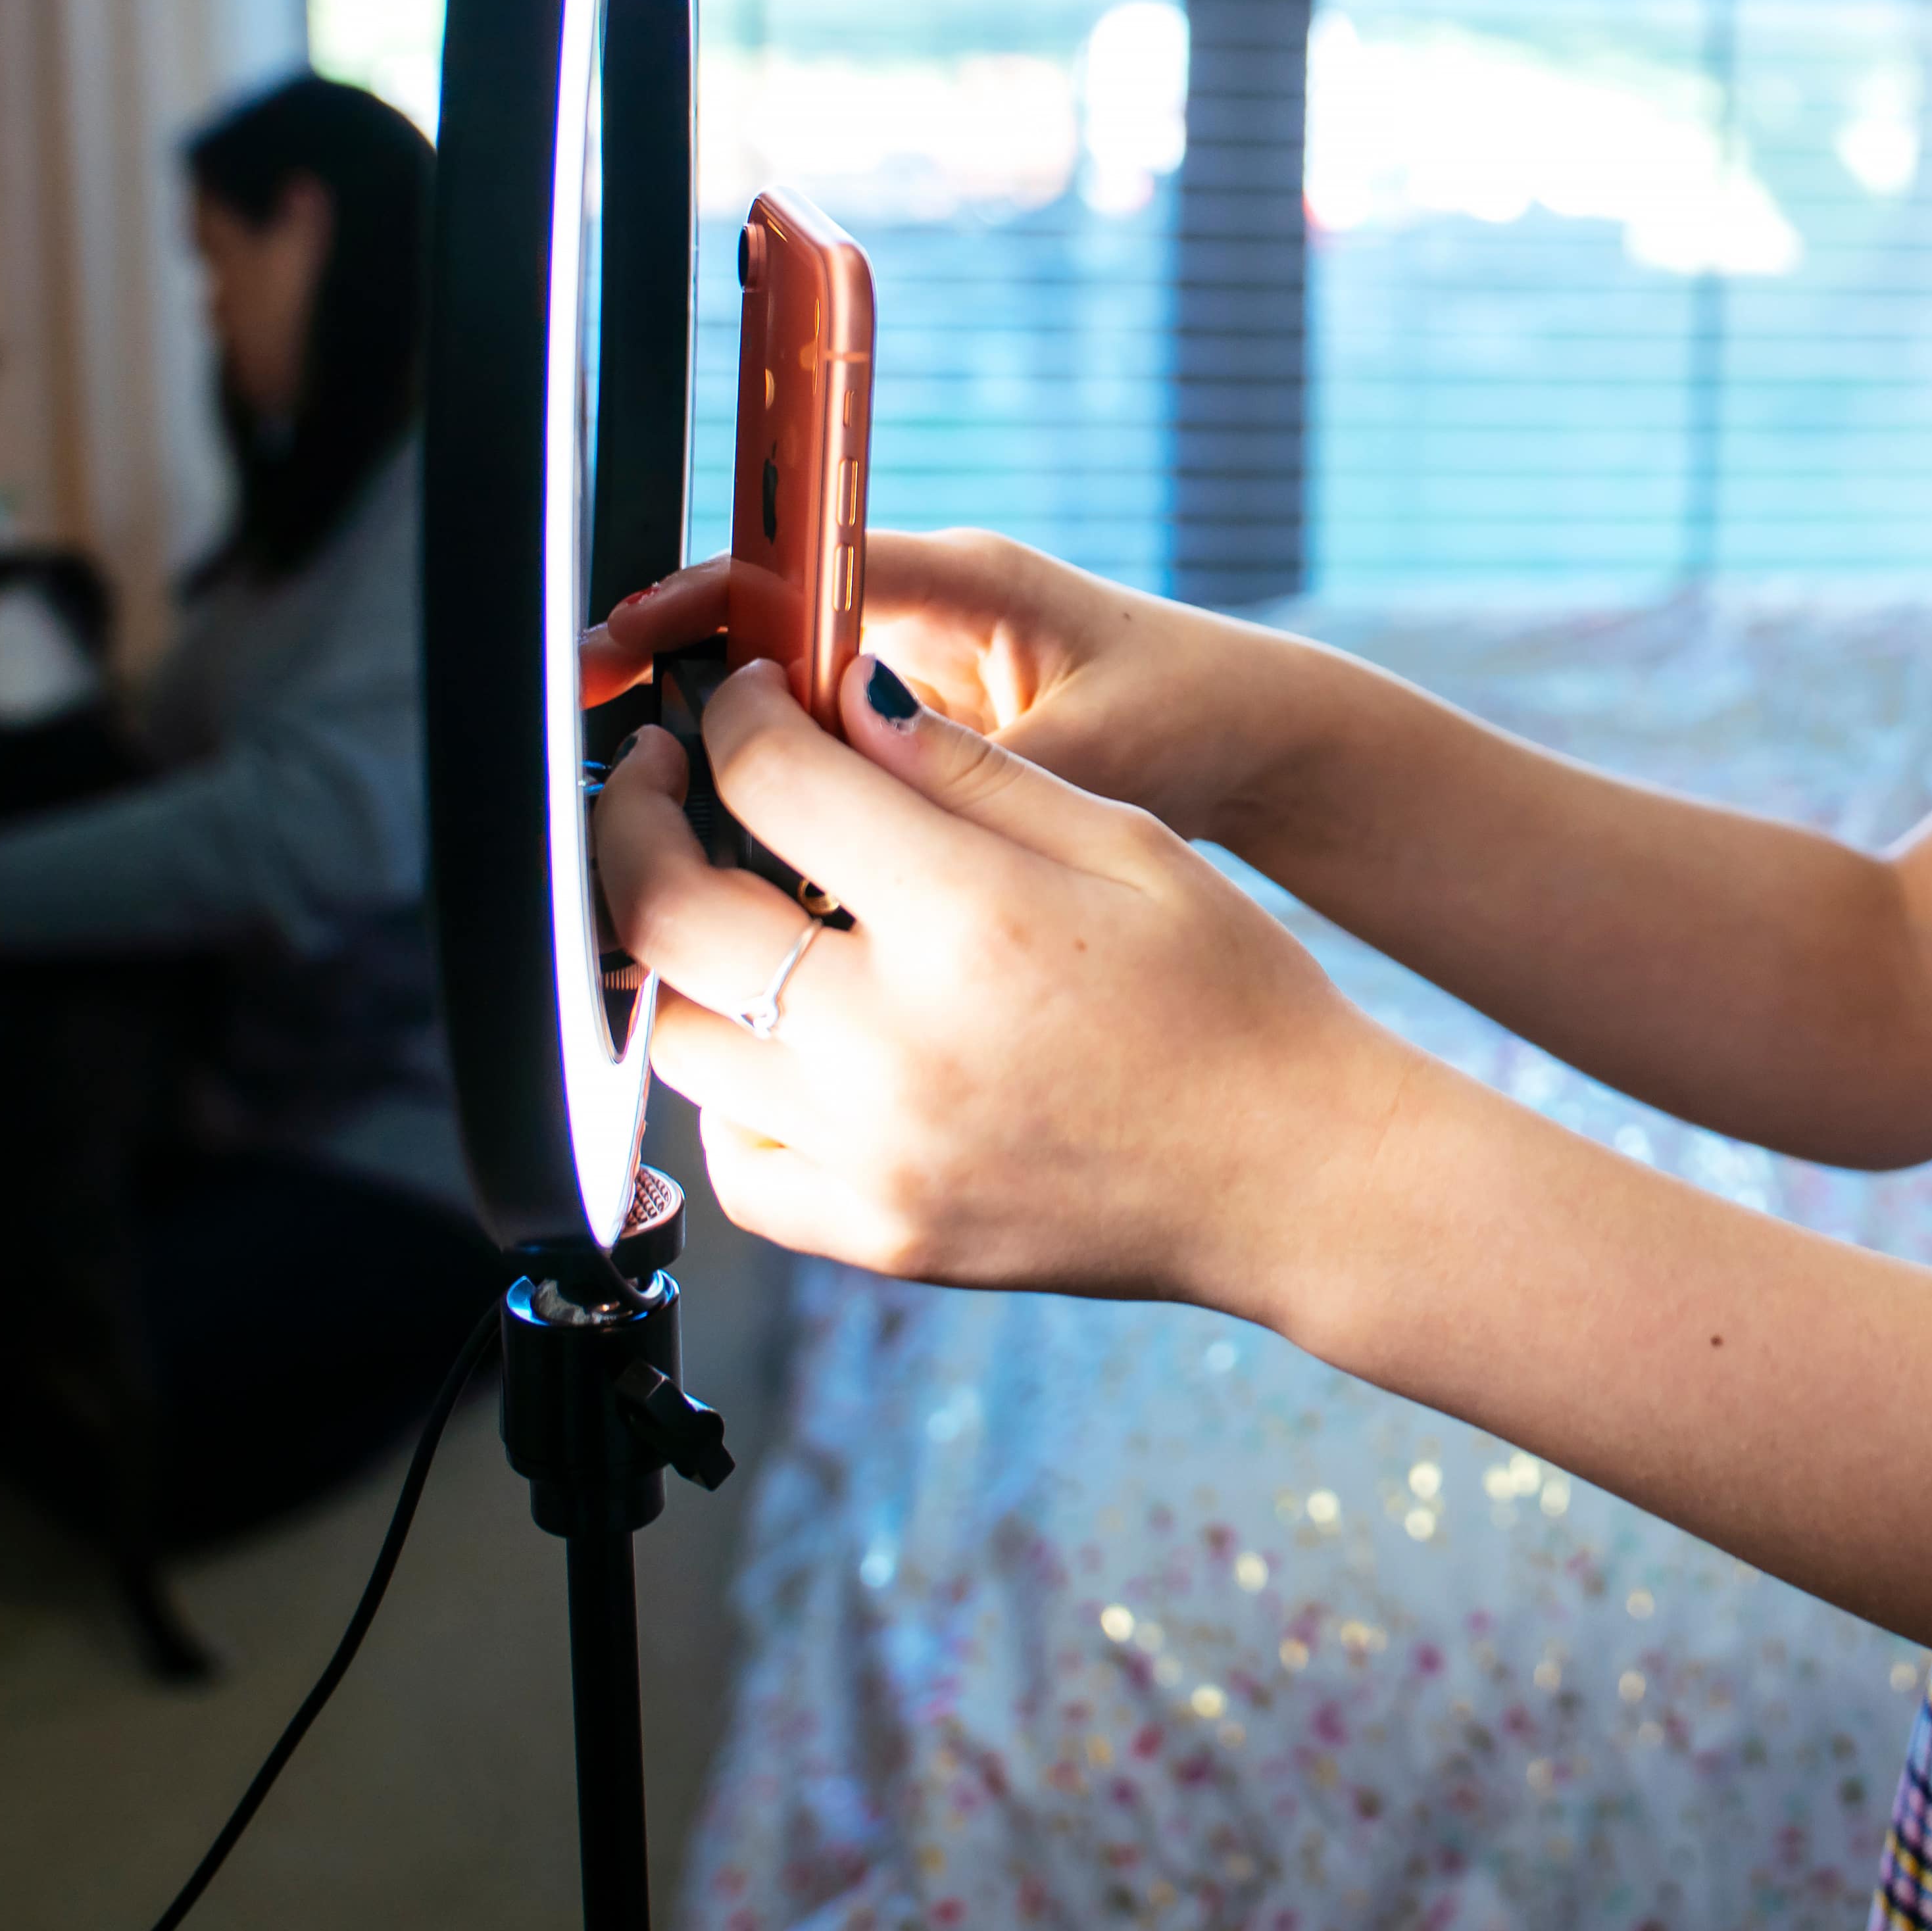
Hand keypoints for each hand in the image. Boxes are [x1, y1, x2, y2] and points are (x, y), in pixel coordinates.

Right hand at [581, 531, 1303, 840]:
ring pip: (791, 707)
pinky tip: (747, 862)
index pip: (788, 562)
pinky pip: (833, 762)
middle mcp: (924, 617)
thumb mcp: (1089, 749)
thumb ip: (976, 777)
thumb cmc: (1197, 719)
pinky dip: (790, 804)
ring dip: (734, 755)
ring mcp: (921, 680)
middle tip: (614, 757)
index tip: (615, 646)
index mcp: (958, 579)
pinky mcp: (928, 743)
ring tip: (657, 818)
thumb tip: (861, 816)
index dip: (692, 602)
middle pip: (768, 635)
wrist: (1263, 747)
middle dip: (687, 688)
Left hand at [598, 653, 1401, 1300]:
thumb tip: (842, 695)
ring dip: (676, 957)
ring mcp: (875, 1154)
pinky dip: (729, 1092)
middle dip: (637, 818)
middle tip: (662, 780)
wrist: (1294, 1173)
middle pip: (669, 912)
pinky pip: (731, 1162)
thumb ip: (968, 768)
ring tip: (726, 909)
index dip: (740, 717)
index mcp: (972, 919)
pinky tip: (781, 1044)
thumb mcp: (1126, 841)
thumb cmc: (1233, 999)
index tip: (748, 702)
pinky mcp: (876, 1235)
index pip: (771, 781)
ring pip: (675, 1038)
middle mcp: (897, 1045)